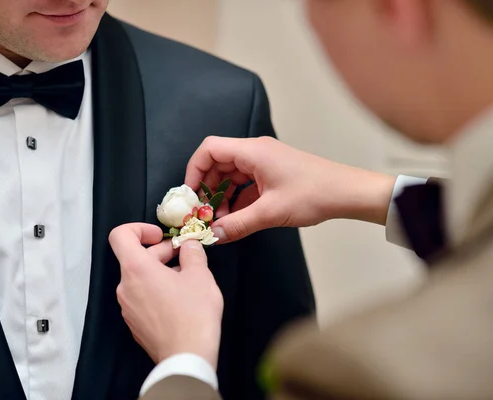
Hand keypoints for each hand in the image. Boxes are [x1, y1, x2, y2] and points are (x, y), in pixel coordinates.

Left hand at [109, 223, 223, 368]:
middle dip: (160, 252)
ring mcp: (127, 307)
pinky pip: (142, 297)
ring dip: (160, 272)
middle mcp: (125, 287)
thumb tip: (189, 246)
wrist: (186, 357)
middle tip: (185, 256)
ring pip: (140, 279)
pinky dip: (156, 291)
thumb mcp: (200, 275)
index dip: (139, 228)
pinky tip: (180, 299)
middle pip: (135, 258)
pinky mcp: (135, 323)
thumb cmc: (193, 316)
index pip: (120, 235)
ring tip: (186, 278)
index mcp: (136, 269)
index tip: (160, 235)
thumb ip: (192, 253)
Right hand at [186, 136, 395, 242]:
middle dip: (208, 188)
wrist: (347, 193)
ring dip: (223, 196)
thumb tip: (213, 235)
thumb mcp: (271, 212)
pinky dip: (237, 199)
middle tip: (204, 212)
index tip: (190, 194)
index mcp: (253, 152)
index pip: (210, 149)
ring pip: (231, 175)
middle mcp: (256, 152)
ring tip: (222, 220)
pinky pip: (245, 183)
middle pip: (218, 163)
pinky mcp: (272, 174)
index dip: (194, 170)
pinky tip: (238, 219)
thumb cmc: (313, 194)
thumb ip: (238, 224)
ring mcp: (265, 163)